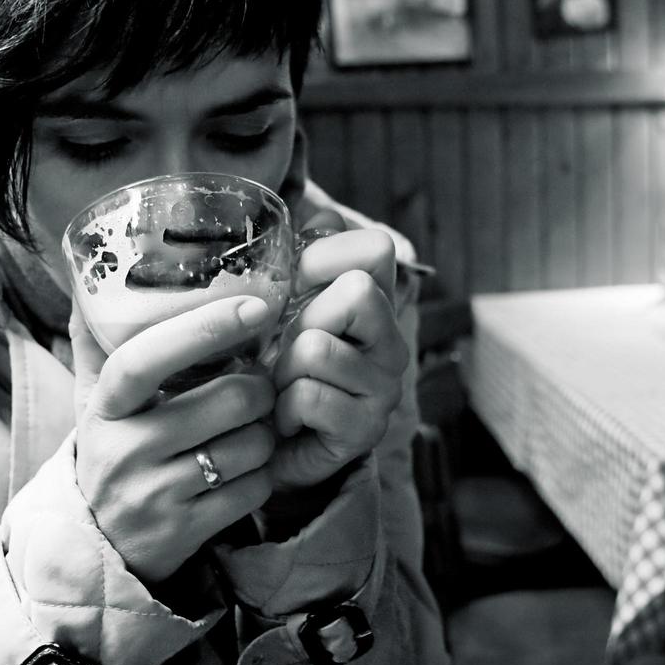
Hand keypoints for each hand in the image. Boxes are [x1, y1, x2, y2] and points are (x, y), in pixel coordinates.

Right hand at [70, 296, 277, 582]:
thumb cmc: (112, 453)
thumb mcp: (95, 402)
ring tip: (252, 428)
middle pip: (226, 400)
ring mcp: (153, 495)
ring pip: (249, 444)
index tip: (254, 307)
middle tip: (259, 385)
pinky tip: (248, 469)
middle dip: (260, 387)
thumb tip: (84, 268)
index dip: (203, 329)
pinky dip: (264, 475)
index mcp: (104, 408)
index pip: (145, 358)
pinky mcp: (184, 532)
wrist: (96, 546)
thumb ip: (96, 342)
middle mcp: (124, 451)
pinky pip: (253, 489)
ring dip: (266, 432)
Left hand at [268, 225, 408, 492]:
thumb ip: (303, 260)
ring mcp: (384, 387)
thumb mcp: (285, 308)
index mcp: (376, 303)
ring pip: (319, 347)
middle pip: (359, 290)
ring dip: (282, 370)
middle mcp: (391, 342)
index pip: (376, 248)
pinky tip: (286, 420)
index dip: (324, 255)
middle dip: (303, 316)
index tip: (295, 282)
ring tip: (281, 388)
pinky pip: (310, 397)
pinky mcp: (364, 430)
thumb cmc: (276, 370)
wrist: (273, 449)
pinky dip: (283, 410)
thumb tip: (320, 214)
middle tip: (287, 347)